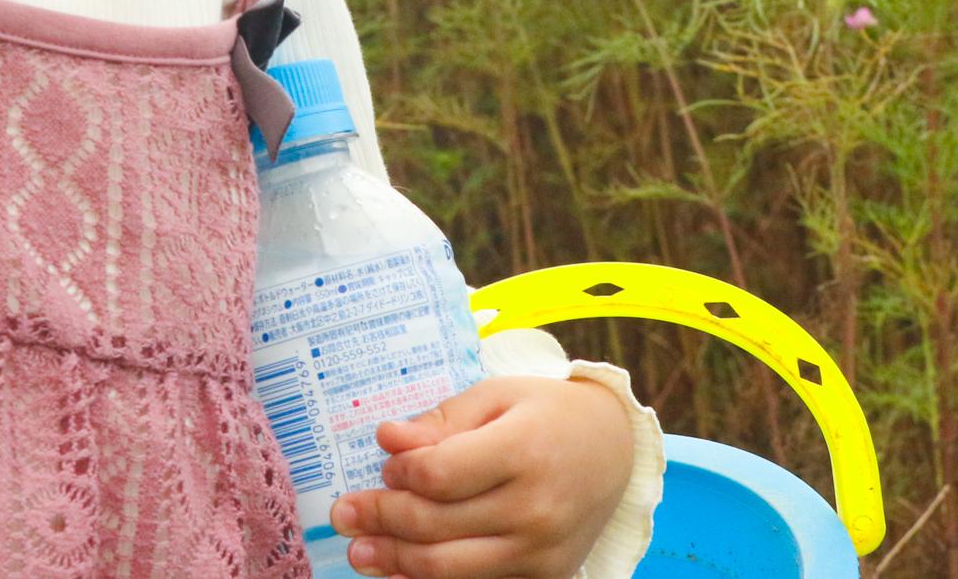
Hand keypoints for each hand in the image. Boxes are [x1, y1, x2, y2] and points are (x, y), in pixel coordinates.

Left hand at [326, 374, 634, 578]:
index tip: (383, 468)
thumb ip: (441, 420)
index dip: (402, 475)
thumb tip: (387, 438)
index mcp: (523, 451)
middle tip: (343, 514)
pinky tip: (400, 573)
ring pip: (451, 568)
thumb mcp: (496, 396)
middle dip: (382, 520)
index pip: (441, 476)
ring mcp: (541, 552)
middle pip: (438, 525)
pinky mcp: (544, 577)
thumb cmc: (546, 414)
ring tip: (359, 552)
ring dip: (396, 562)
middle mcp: (535, 509)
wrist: (613, 450)